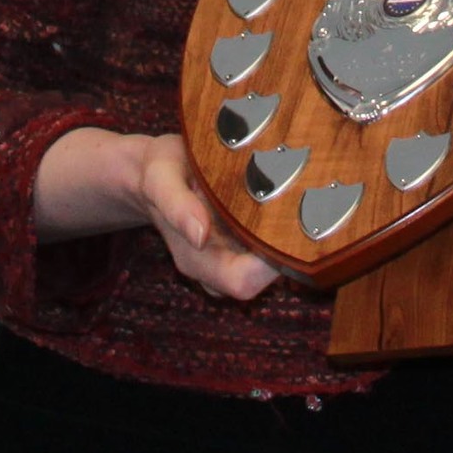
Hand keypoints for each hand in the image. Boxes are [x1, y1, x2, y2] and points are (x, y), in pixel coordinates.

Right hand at [132, 132, 279, 301]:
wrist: (153, 171)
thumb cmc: (158, 173)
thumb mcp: (160, 178)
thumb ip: (175, 206)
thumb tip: (199, 235)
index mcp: (197, 261)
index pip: (242, 282)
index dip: (268, 266)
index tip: (284, 227)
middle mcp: (217, 266)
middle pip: (266, 277)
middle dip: (287, 248)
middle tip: (299, 207)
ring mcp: (232, 257)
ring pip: (273, 262)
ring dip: (287, 237)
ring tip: (295, 199)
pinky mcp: (242, 244)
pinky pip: (271, 245)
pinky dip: (281, 227)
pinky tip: (286, 199)